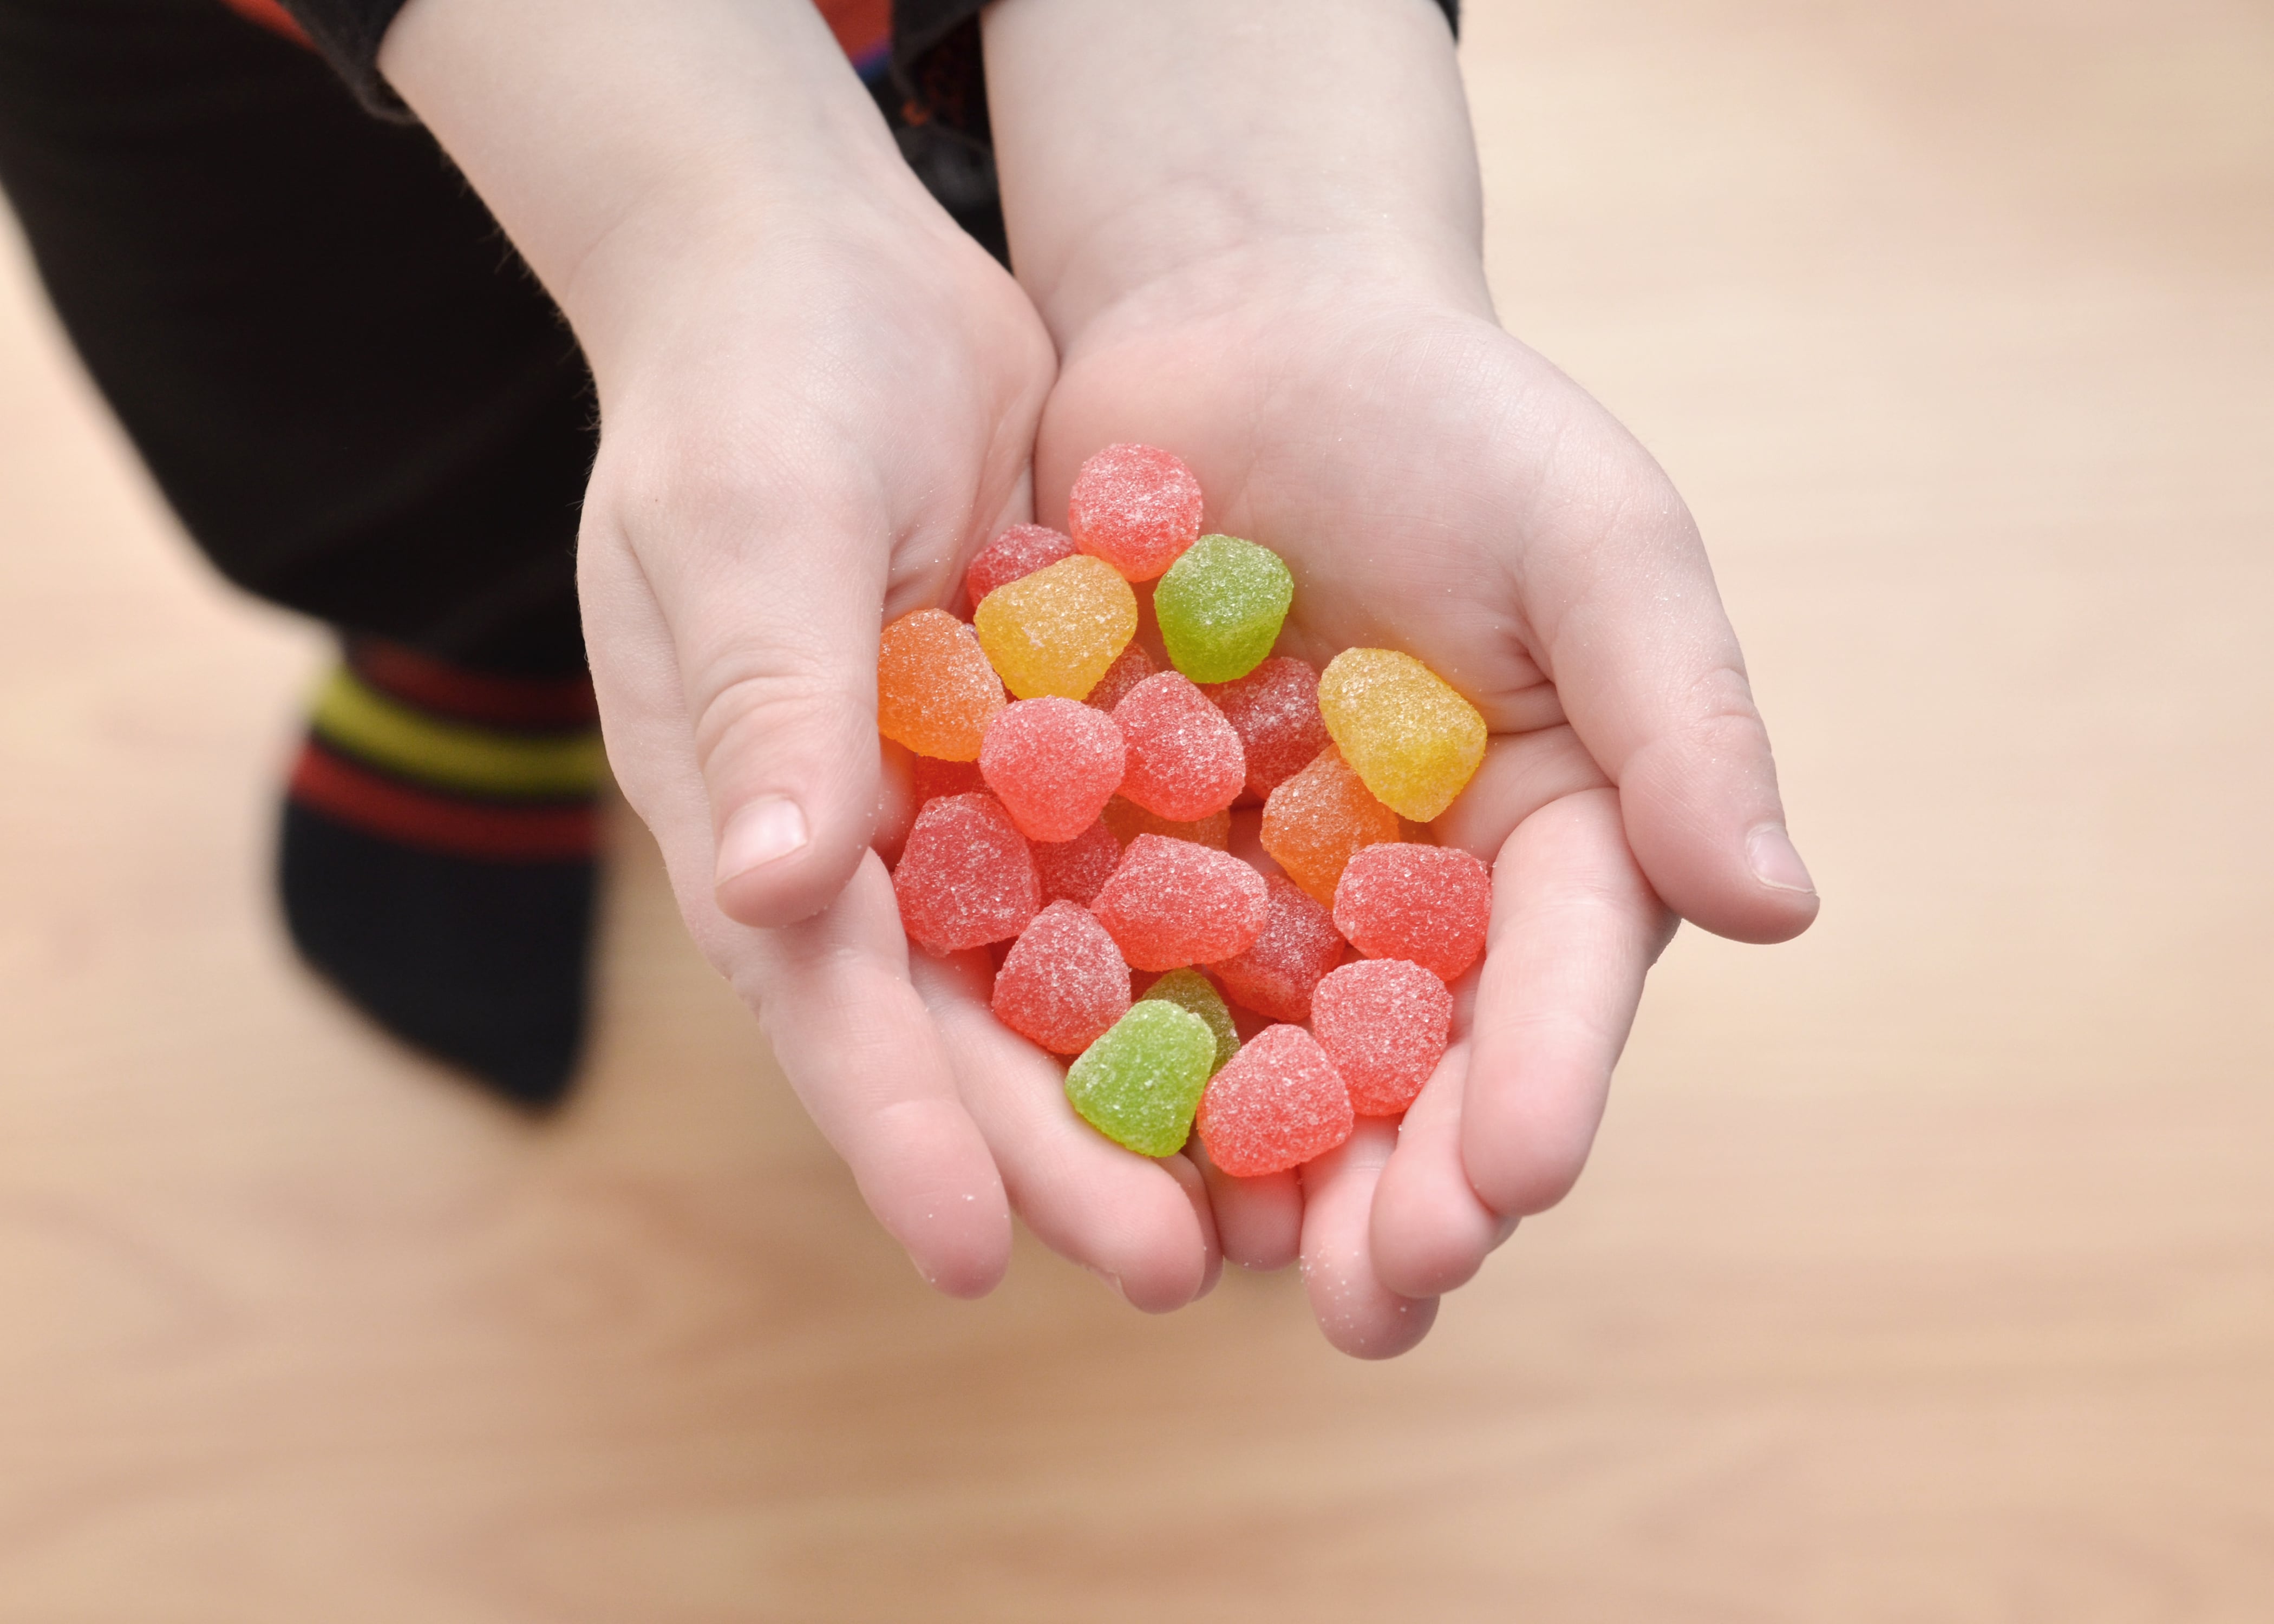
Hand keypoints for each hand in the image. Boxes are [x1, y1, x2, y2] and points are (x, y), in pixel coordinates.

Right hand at [380, 0, 1223, 1306]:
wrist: (827, 269)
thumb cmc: (756, 385)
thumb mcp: (752, 524)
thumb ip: (767, 701)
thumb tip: (770, 894)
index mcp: (752, 815)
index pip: (820, 999)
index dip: (897, 1131)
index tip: (978, 1257)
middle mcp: (856, 839)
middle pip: (958, 1025)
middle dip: (1057, 1151)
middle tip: (1178, 1270)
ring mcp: (959, 797)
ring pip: (1058, 975)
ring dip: (1150, 1085)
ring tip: (1265, 1201)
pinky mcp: (1058, 740)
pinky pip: (1134, 861)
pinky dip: (1204, 946)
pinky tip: (1311, 1016)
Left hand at [986, 0, 1818, 1353]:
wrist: (1243, 332)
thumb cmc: (1450, 419)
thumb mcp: (1592, 540)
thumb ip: (1681, 716)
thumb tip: (1780, 909)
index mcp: (1547, 840)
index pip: (1558, 985)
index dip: (1542, 1088)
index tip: (1517, 1183)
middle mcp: (1406, 898)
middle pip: (1412, 1068)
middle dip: (1400, 1185)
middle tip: (1373, 1297)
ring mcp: (1259, 890)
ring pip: (1262, 1059)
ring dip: (1248, 1174)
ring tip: (1223, 1276)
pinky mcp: (1119, 854)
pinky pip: (1107, 972)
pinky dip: (1095, 1056)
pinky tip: (1073, 1145)